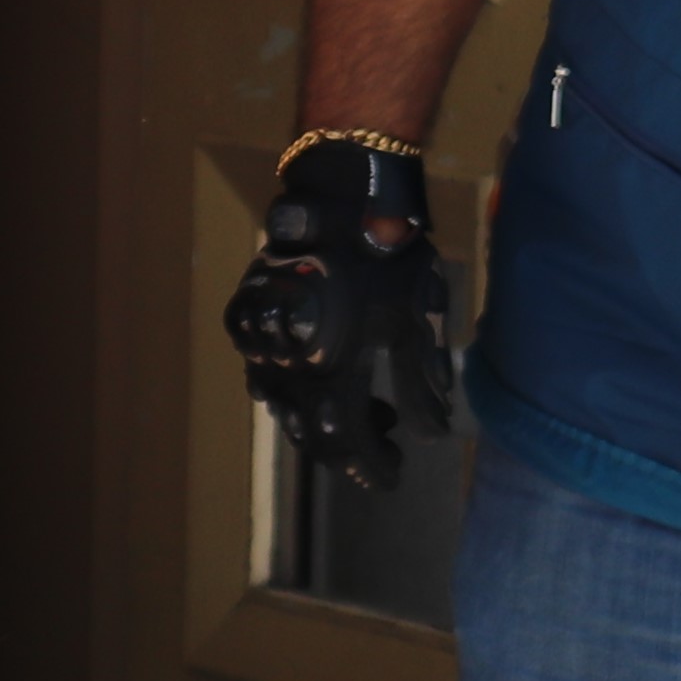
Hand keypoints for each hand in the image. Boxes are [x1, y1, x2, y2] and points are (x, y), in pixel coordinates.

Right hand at [222, 140, 455, 492]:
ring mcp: (261, 344)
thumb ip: (422, 385)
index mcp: (334, 371)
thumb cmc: (389, 260)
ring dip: (322, 421)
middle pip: (311, 432)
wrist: (338, 202)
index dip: (370, 466)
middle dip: (349, 449)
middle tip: (384, 446)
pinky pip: (265, 374)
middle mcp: (288, 366)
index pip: (348, 441)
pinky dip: (295, 391)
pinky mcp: (248, 322)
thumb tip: (432, 436)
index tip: (391, 479)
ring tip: (370, 410)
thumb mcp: (415, 323)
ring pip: (284, 406)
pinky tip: (324, 382)